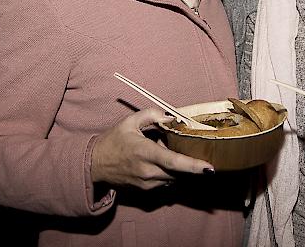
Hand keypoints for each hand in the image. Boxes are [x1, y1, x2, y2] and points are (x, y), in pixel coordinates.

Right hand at [91, 108, 213, 189]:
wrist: (94, 164)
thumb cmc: (113, 141)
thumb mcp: (130, 122)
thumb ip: (152, 115)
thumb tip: (171, 116)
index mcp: (145, 152)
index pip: (174, 162)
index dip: (193, 166)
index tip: (209, 168)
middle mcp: (148, 171)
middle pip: (179, 172)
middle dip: (189, 164)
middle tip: (191, 150)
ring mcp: (146, 183)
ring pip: (174, 178)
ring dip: (178, 168)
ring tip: (166, 154)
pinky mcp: (145, 190)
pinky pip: (166, 182)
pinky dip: (169, 173)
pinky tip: (160, 163)